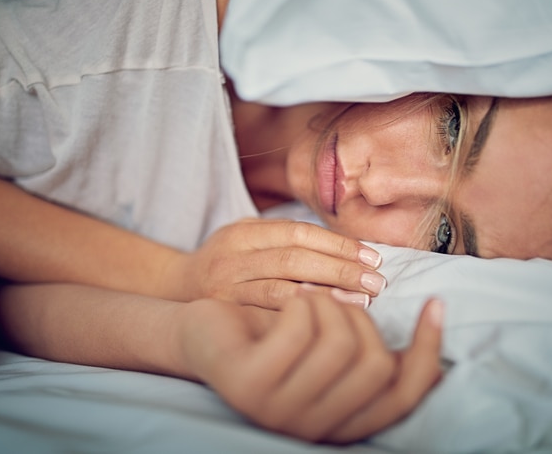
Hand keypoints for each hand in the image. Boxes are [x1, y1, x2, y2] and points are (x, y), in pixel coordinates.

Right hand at [163, 218, 385, 308]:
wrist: (174, 289)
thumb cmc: (226, 261)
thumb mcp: (247, 237)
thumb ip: (285, 238)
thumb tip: (347, 247)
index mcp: (242, 232)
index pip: (297, 233)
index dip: (338, 244)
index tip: (371, 256)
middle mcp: (232, 258)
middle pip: (294, 259)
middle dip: (340, 269)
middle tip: (377, 281)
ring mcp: (226, 290)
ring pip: (282, 289)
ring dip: (328, 295)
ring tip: (363, 301)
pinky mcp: (226, 316)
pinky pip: (269, 317)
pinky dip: (303, 317)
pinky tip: (329, 320)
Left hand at [182, 295, 443, 442]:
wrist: (209, 332)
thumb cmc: (277, 333)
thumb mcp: (332, 344)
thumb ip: (373, 352)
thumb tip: (438, 340)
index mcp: (340, 422)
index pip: (405, 397)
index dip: (427, 350)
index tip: (435, 304)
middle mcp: (313, 429)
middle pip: (377, 365)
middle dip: (359, 317)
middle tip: (331, 302)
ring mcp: (278, 414)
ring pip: (341, 343)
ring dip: (327, 304)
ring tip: (305, 300)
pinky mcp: (247, 388)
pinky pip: (300, 328)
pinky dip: (301, 301)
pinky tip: (286, 303)